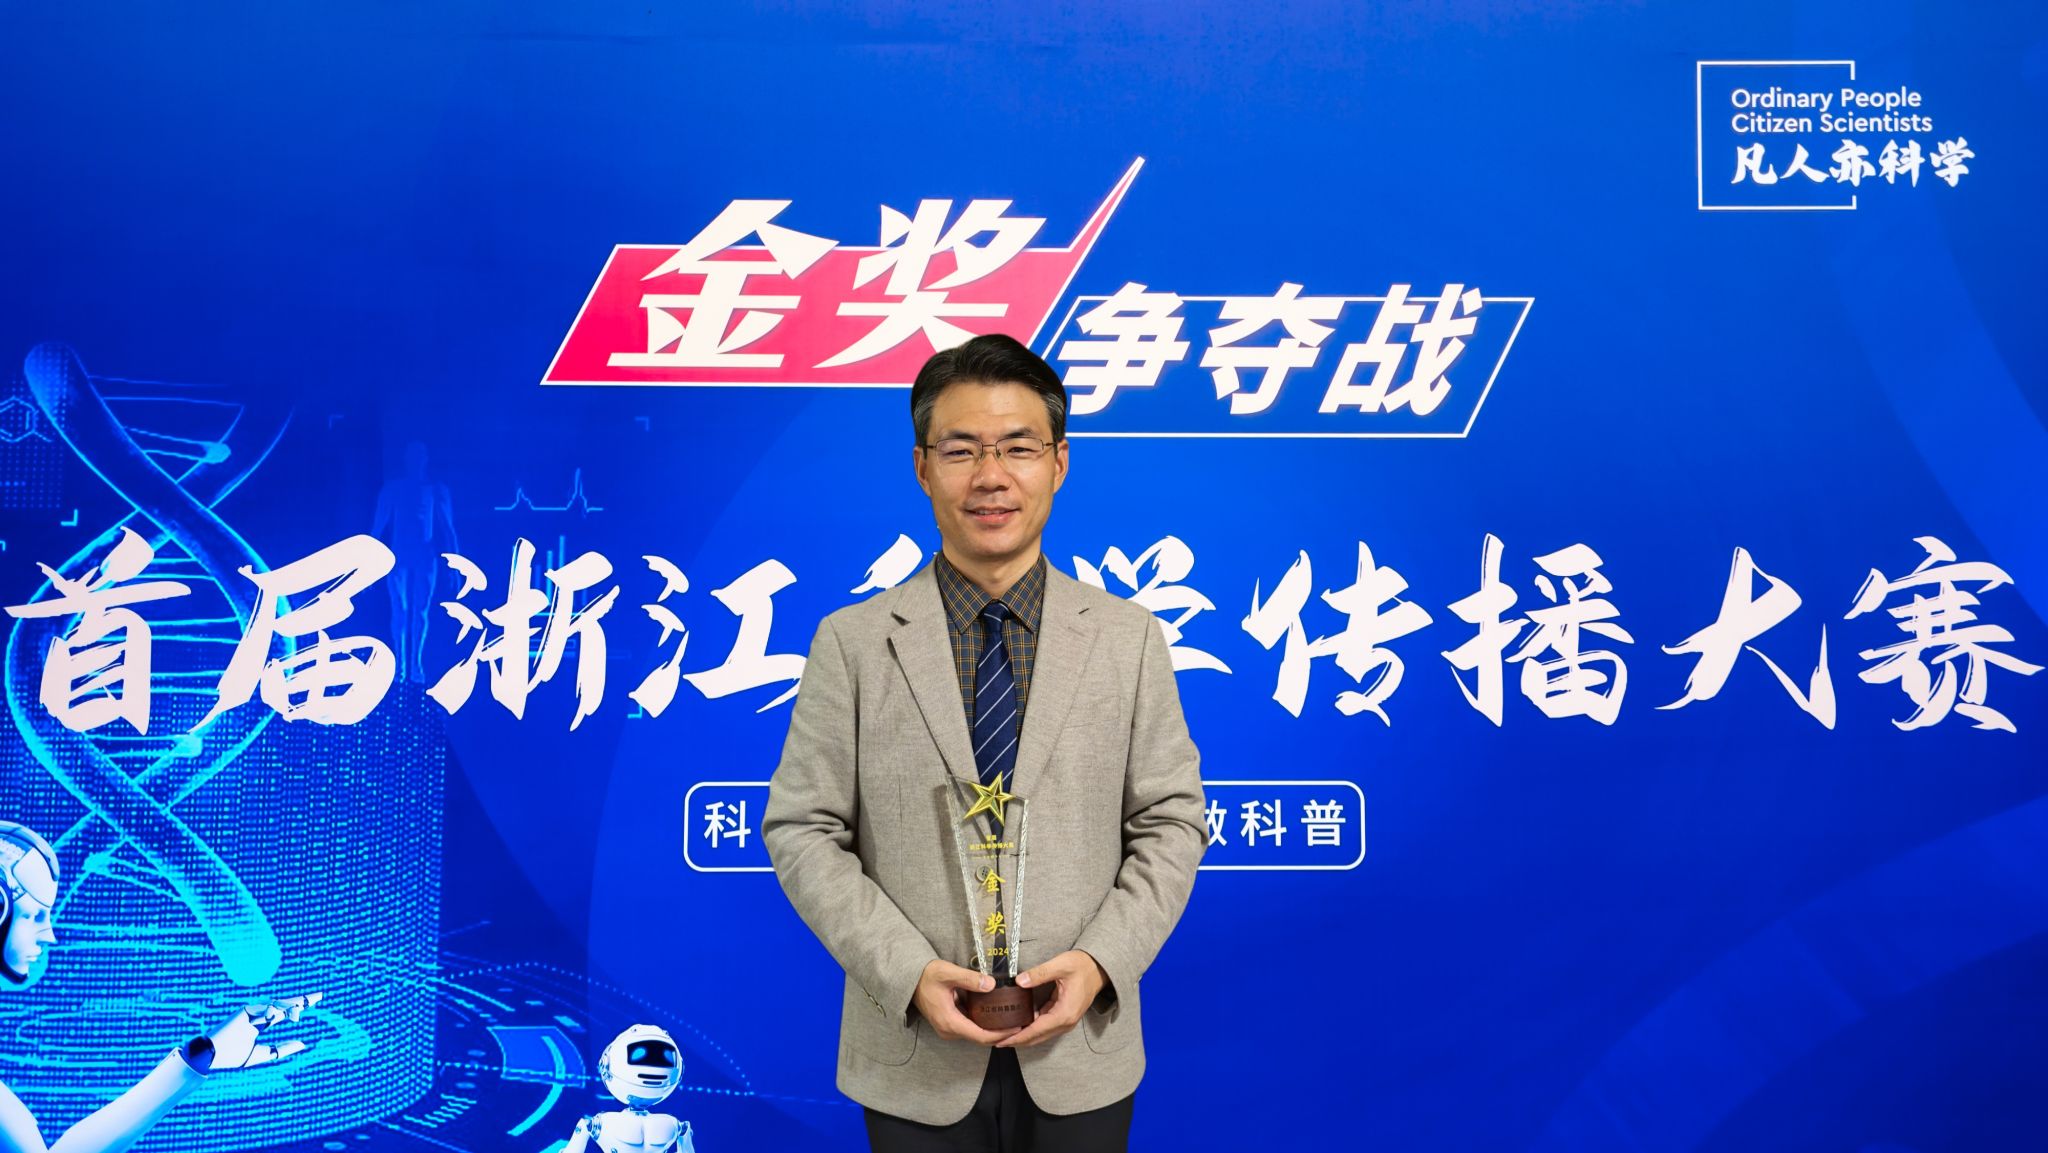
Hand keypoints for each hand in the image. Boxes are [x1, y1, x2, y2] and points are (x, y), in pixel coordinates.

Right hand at [190, 991, 321, 1071]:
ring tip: (306, 1006)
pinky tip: (283, 1014)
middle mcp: (258, 1015)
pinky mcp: (246, 1010)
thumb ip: (282, 1049)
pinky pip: (266, 1008)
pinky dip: (276, 1011)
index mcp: (261, 1024)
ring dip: (291, 1006)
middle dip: (301, 1000)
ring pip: (277, 1005)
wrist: (213, 1056)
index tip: (313, 1003)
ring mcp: (252, 1011)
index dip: (297, 1008)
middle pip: (284, 1005)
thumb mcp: (263, 1054)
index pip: (283, 1013)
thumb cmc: (234, 1056)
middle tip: (320, 996)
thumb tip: (304, 1044)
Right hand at [911, 960, 1018, 1045]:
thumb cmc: (927, 976)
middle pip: (980, 1038)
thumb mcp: (948, 973)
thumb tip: (991, 985)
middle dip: (1000, 1034)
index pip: (980, 1036)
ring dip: (992, 1030)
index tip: (1016, 1028)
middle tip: (1019, 1023)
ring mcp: (948, 1029)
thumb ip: (969, 979)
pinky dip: (983, 1025)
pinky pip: (969, 1028)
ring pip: (975, 1034)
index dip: (1000, 1034)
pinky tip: (995, 1015)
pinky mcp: (949, 1024)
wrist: (909, 980)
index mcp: (950, 1022)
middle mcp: (949, 1030)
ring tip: (1011, 1020)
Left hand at [997, 950, 1105, 1048]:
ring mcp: (1065, 1021)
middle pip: (1037, 1037)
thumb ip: (1040, 973)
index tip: (1002, 1041)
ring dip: (1023, 1036)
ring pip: (1041, 1034)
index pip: (1037, 1030)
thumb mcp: (1060, 966)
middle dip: (1017, 1041)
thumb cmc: (1082, 966)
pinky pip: (1044, 1027)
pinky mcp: (1063, 1017)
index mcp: (1065, 1013)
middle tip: (996, 1041)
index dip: (1018, 1037)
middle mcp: (1066, 1022)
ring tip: (1004, 1035)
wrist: (1098, 968)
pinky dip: (1031, 1029)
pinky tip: (1018, 1025)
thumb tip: (1019, 981)